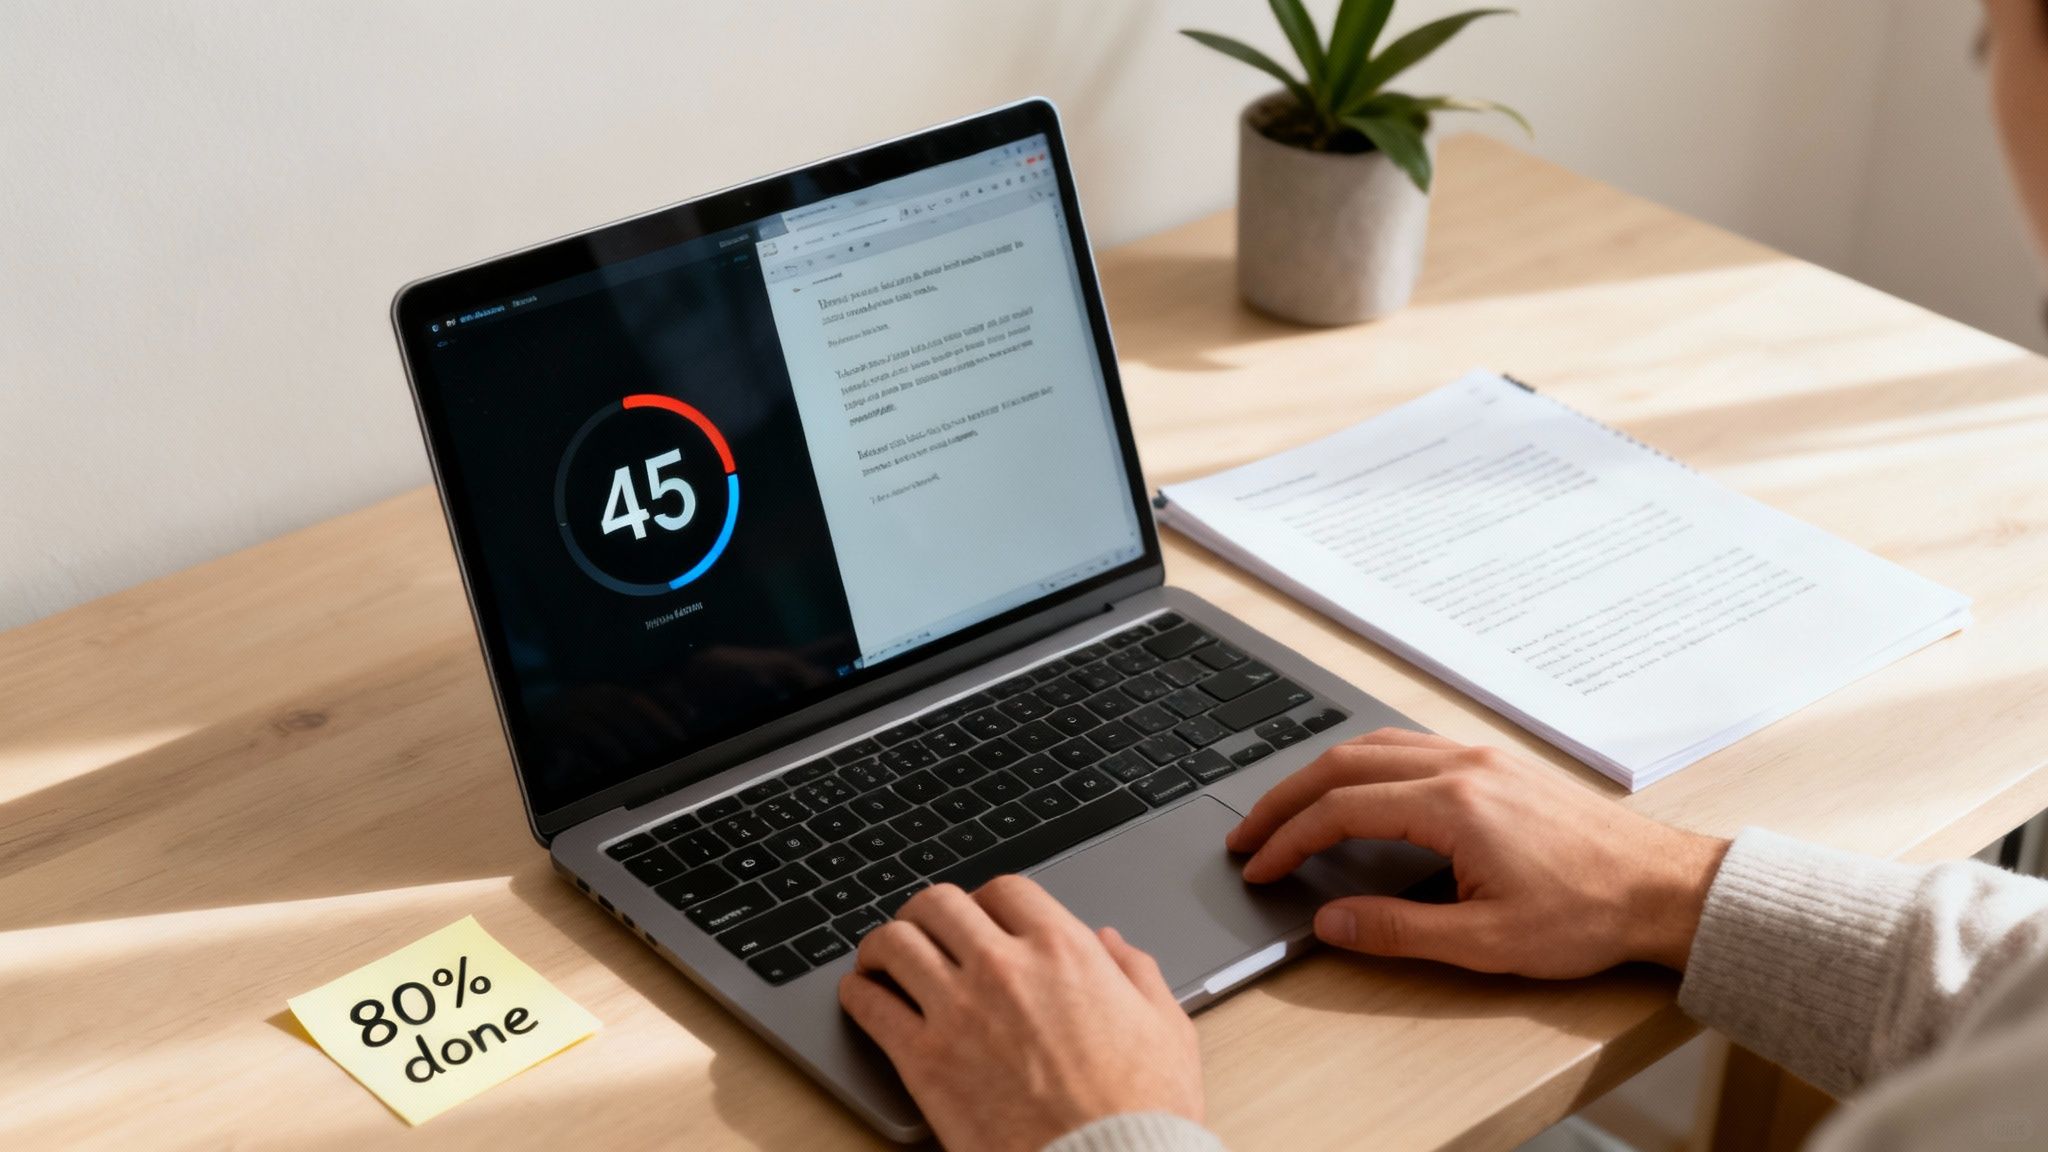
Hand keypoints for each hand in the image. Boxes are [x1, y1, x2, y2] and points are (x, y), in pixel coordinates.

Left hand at [838, 877, 1203, 1151]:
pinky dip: (858, 993)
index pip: (1005, 890)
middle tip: (922, 929)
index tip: (980, 915)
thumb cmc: (1141, 1110)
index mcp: (1063, 950)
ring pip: (895, 942)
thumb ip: (1136, 972)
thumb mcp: (1165, 1026)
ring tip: (880, 958)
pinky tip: (861, 995)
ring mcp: (957, 1009)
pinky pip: (871, 1005)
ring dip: (883, 944)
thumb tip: (1111, 943)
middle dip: (926, 912)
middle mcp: (1004, 966)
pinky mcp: (924, 1060)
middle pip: (938, 904)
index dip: (987, 899)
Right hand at [1226, 728, 1728, 977]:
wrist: (1665, 887)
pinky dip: (1364, 762)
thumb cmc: (1590, 914)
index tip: (1259, 867)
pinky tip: (1358, 786)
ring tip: (1289, 809)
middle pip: (1343, 763)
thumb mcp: (1487, 944)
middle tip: (1249, 833)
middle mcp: (1461, 767)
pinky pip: (1410, 744)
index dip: (1288, 839)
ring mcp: (1481, 758)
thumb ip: (1399, 930)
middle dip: (1284, 798)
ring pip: (1375, 744)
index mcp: (1453, 806)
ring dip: (1321, 773)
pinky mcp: (1498, 764)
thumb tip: (1331, 921)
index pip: (1340, 811)